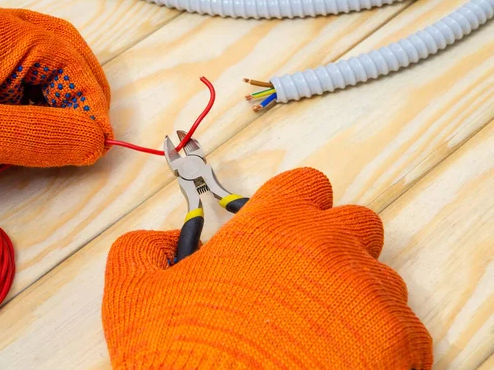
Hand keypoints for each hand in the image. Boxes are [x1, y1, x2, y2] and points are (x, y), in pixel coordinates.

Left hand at [0, 0, 111, 186]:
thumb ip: (40, 136)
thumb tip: (95, 140)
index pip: (63, 57)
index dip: (90, 100)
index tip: (100, 142)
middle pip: (56, 52)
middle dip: (81, 92)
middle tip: (92, 134)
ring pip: (34, 70)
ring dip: (57, 103)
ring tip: (62, 139)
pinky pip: (9, 86)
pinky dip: (30, 110)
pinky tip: (29, 136)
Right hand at [102, 168, 431, 368]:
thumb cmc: (187, 361)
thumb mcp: (134, 299)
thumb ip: (143, 248)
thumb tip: (166, 238)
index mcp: (276, 226)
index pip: (304, 184)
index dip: (290, 204)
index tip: (278, 228)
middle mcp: (333, 249)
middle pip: (354, 221)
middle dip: (330, 242)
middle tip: (296, 280)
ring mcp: (374, 296)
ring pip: (378, 276)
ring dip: (351, 293)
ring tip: (312, 331)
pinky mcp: (401, 345)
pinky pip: (400, 325)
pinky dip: (374, 338)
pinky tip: (336, 359)